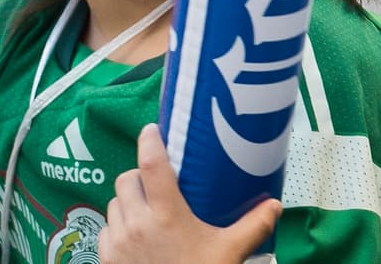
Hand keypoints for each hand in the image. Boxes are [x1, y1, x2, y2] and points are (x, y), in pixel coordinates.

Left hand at [98, 124, 282, 263]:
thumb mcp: (230, 253)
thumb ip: (253, 227)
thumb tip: (275, 205)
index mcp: (167, 216)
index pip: (151, 165)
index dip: (149, 141)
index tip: (152, 130)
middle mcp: (137, 223)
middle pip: (126, 180)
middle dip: (138, 177)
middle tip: (155, 184)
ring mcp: (119, 240)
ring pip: (114, 203)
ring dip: (128, 202)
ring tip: (147, 211)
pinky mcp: (107, 257)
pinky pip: (105, 229)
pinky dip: (117, 226)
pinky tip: (134, 235)